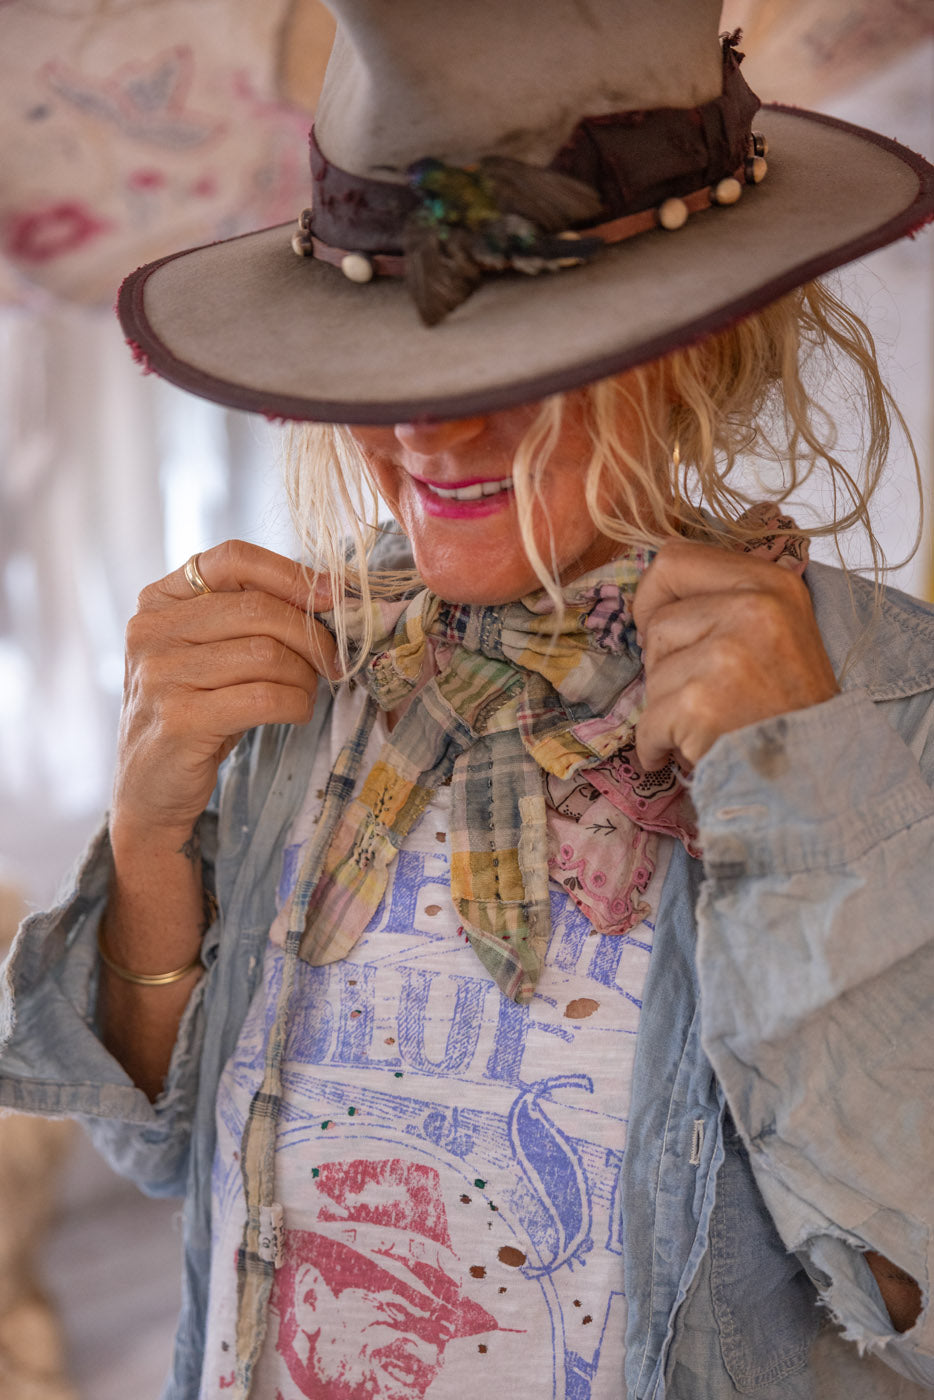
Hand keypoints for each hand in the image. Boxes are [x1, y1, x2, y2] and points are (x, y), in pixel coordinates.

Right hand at [112, 540, 337, 846]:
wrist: (150, 790)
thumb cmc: (194, 712)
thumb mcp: (207, 653)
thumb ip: (247, 617)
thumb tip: (328, 593)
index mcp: (158, 600)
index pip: (232, 559)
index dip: (289, 574)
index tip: (329, 597)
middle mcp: (151, 630)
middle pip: (259, 608)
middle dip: (311, 635)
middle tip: (333, 660)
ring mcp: (160, 675)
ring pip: (267, 654)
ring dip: (305, 676)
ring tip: (308, 691)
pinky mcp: (179, 719)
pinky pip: (264, 698)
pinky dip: (296, 704)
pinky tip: (296, 712)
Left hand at [632, 538, 838, 771]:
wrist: (818, 772)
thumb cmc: (790, 707)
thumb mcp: (777, 629)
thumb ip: (725, 600)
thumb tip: (654, 592)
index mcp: (770, 582)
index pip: (673, 560)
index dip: (652, 596)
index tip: (656, 626)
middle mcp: (753, 608)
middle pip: (658, 623)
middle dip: (664, 665)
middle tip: (703, 692)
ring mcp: (727, 655)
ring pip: (651, 673)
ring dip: (667, 708)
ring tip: (711, 722)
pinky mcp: (702, 703)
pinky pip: (648, 722)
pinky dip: (657, 745)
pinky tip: (688, 750)